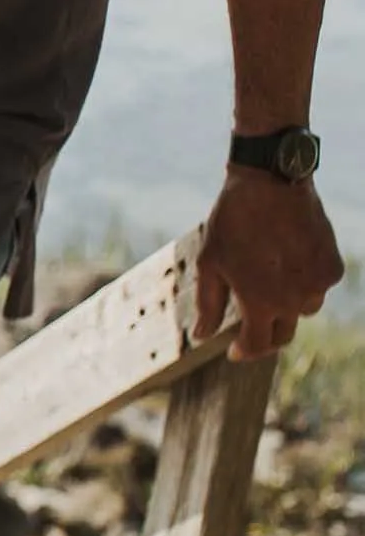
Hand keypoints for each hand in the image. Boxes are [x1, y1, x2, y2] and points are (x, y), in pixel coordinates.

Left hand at [194, 169, 342, 358]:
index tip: (233, 352)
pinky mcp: (333, 267)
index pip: (257, 344)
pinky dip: (304, 285)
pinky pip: (318, 288)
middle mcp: (294, 299)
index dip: (243, 352)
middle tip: (248, 326)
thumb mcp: (209, 262)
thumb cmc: (232, 222)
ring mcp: (318, 284)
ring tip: (267, 286)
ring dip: (286, 308)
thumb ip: (208, 303)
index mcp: (261, 302)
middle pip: (283, 334)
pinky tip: (287, 266)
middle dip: (264, 334)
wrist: (270, 183)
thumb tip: (202, 335)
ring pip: (303, 311)